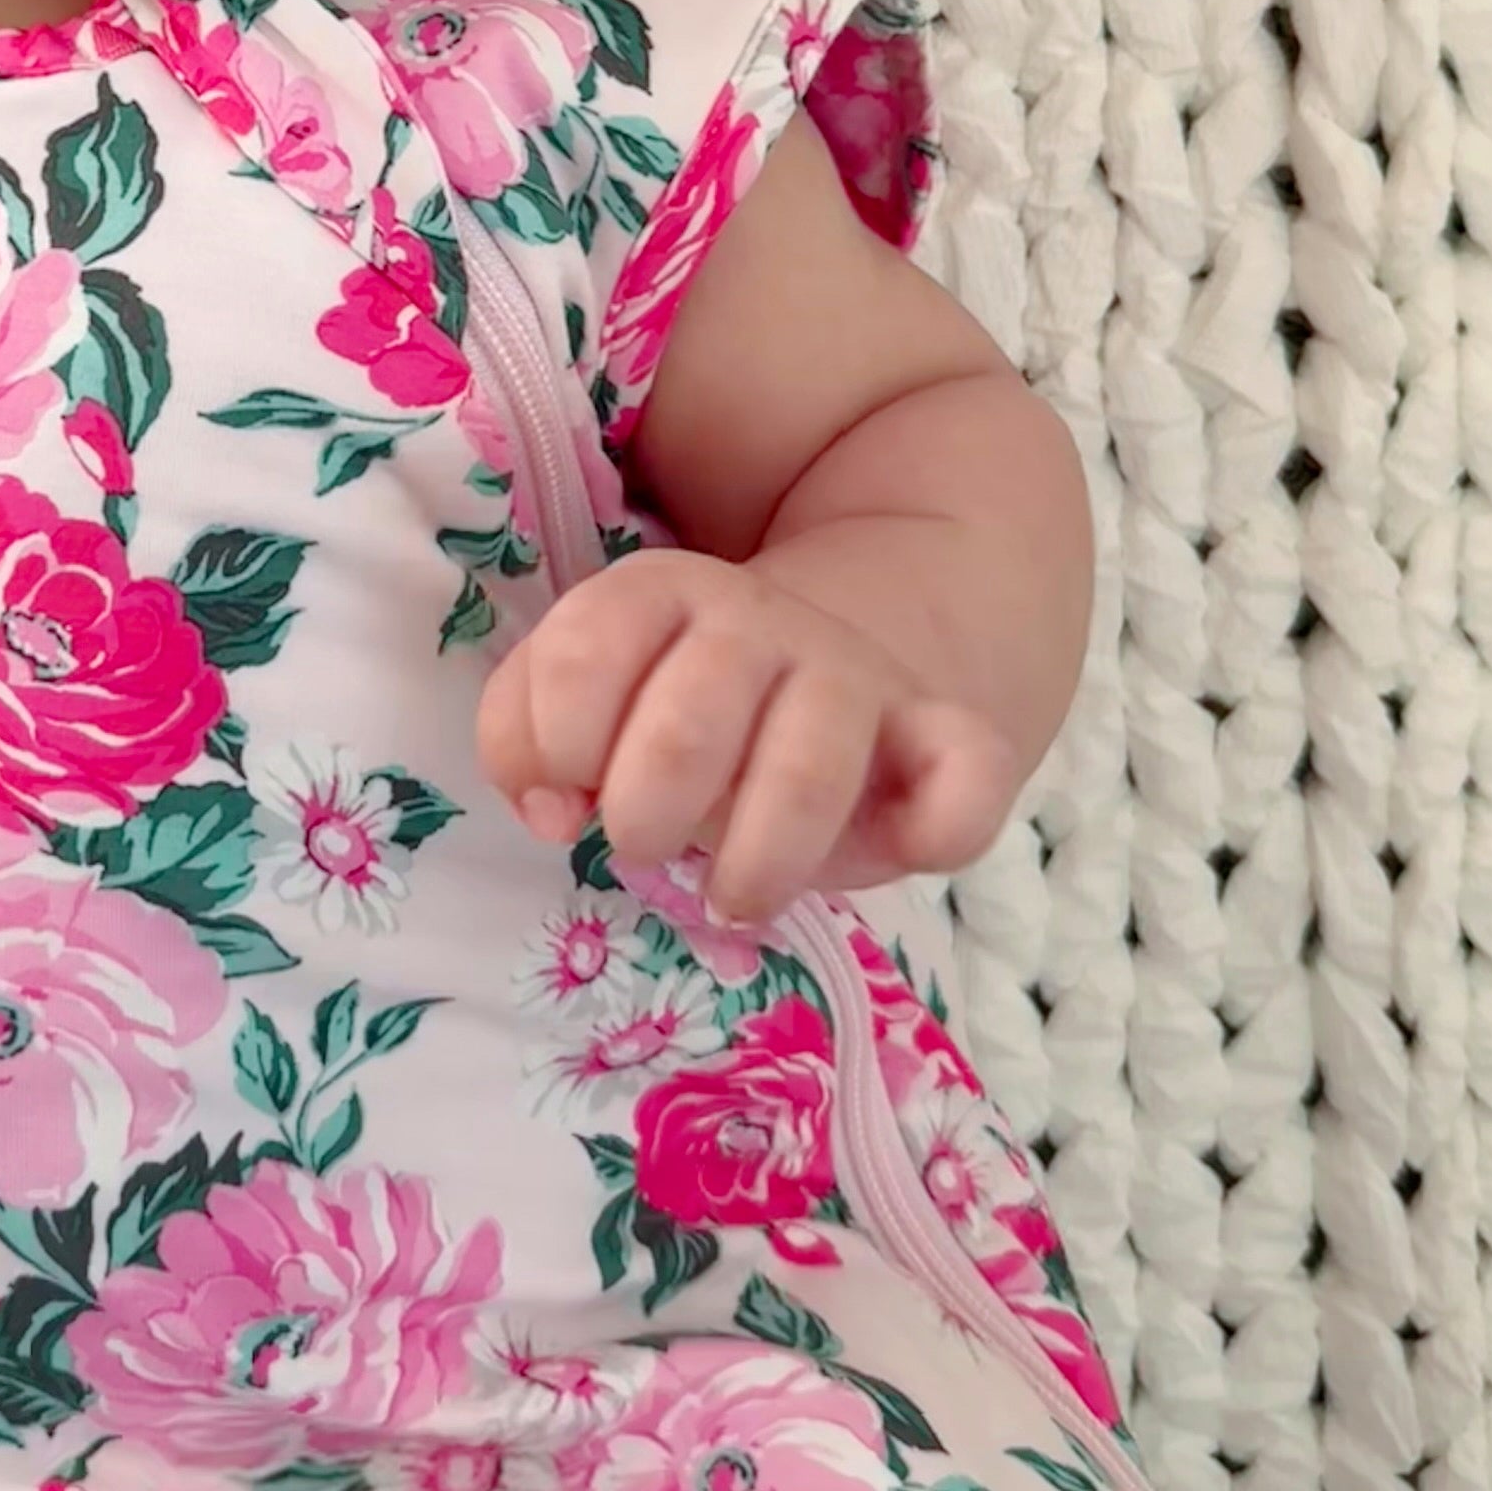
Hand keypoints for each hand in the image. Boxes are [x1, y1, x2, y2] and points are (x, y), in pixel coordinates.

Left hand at [475, 547, 1027, 919]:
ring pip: (811, 767)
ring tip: (733, 896)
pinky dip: (941, 823)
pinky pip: (965, 775)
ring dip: (759, 856)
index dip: (557, 746)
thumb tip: (551, 809)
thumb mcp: (588, 696)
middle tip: (641, 845)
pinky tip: (904, 849)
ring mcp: (855, 676)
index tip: (567, 797)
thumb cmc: (681, 707)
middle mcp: (756, 622)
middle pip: (688, 724)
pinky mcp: (942, 735)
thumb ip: (526, 733)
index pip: (583, 655)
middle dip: (646, 813)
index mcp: (657, 594)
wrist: (836, 658)